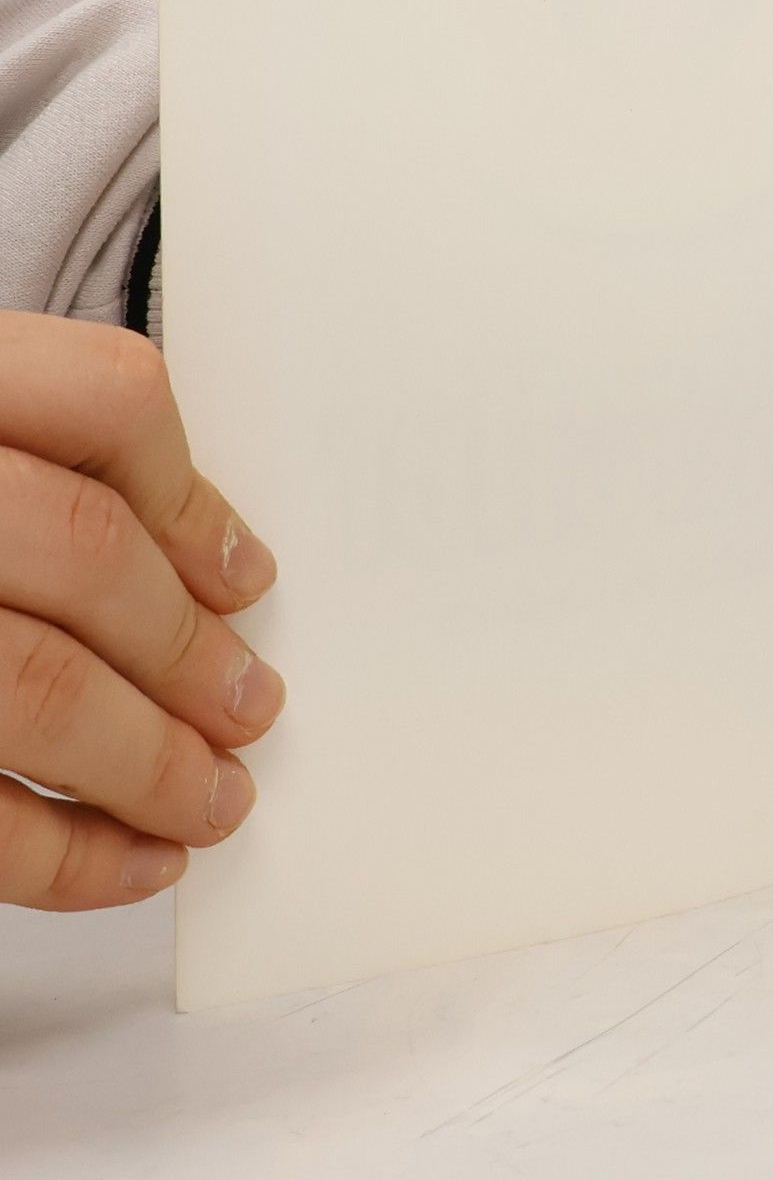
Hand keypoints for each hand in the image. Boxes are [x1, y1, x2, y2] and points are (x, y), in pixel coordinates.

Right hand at [0, 312, 281, 909]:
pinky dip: (64, 855)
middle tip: (250, 707)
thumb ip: (36, 462)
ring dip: (149, 762)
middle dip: (187, 650)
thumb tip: (208, 563)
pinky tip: (129, 863)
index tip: (243, 576)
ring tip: (212, 799)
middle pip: (86, 553)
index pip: (106, 396)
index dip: (191, 494)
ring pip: (36, 686)